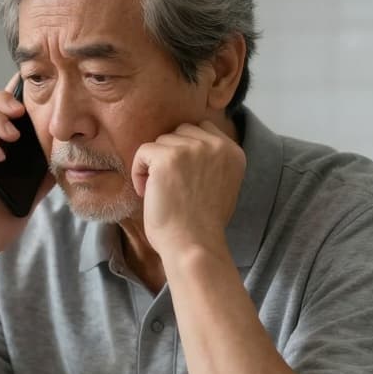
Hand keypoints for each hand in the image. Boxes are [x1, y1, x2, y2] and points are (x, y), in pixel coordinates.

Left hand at [130, 120, 244, 258]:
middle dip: (170, 155)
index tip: (182, 176)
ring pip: (161, 142)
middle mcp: (216, 146)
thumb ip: (213, 163)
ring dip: (154, 165)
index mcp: (233, 152)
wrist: (194, 245)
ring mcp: (192, 149)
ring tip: (160, 192)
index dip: (186, 150)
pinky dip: (139, 172)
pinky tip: (146, 192)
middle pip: (180, 131)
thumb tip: (188, 149)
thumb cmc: (203, 225)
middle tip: (169, 185)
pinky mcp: (168, 157)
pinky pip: (143, 151)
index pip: (202, 129)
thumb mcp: (222, 186)